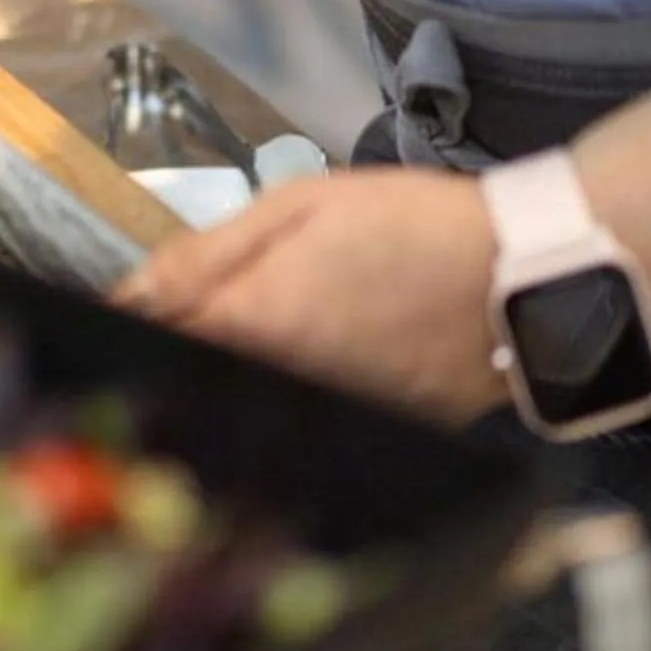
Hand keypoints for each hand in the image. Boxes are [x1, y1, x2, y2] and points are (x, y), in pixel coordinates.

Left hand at [116, 170, 506, 426]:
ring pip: (242, 413)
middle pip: (193, 387)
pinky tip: (313, 368)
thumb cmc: (411, 225)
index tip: (126, 317)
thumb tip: (128, 294)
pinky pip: (299, 429)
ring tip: (276, 339)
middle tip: (194, 326)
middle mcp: (282, 386)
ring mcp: (325, 421)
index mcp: (256, 323)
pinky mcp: (366, 443)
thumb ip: (205, 254)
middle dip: (182, 360)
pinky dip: (286, 406)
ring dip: (231, 385)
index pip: (152, 344)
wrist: (524, 275)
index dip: (132, 330)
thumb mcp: (299, 207)